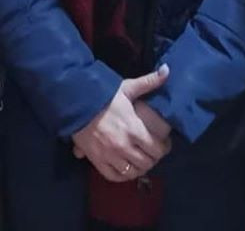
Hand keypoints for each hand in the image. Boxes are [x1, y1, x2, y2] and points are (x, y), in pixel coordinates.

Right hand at [72, 65, 170, 181]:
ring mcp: (110, 156)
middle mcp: (124, 146)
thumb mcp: (127, 88)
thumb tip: (167, 70)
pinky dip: (122, 176)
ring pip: (132, 172)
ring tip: (141, 161)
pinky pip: (114, 176)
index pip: (157, 149)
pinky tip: (126, 169)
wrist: (77, 103)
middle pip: (146, 162)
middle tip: (153, 152)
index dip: (164, 148)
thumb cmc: (104, 96)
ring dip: (139, 168)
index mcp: (134, 129)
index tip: (164, 144)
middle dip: (153, 158)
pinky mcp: (97, 161)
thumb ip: (149, 82)